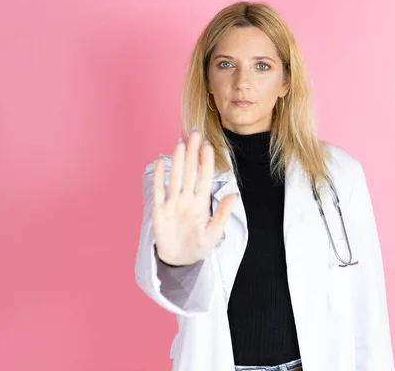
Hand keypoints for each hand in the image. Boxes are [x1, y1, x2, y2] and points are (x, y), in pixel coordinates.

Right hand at [151, 130, 237, 265]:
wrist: (180, 260)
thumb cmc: (199, 246)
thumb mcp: (214, 233)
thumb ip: (222, 213)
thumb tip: (235, 195)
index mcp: (201, 203)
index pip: (204, 178)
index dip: (206, 162)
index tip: (209, 146)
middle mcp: (187, 199)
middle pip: (190, 172)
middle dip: (192, 153)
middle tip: (195, 133)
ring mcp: (172, 203)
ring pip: (175, 177)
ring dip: (177, 160)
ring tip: (180, 143)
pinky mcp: (159, 210)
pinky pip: (159, 190)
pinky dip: (159, 176)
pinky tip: (161, 160)